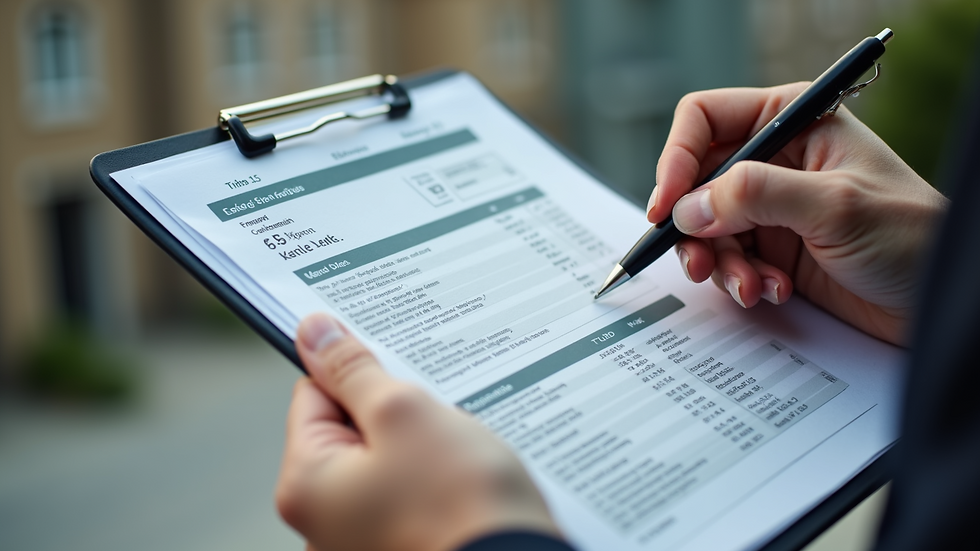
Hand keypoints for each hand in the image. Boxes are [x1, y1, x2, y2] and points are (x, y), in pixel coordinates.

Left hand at [276, 313, 559, 550]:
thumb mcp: (402, 413)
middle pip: (352, 431)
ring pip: (389, 461)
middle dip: (398, 416)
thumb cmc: (461, 503)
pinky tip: (465, 483)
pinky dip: (437, 482)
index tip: (401, 381)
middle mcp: (323, 523)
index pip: (314, 394)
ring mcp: (363, 540)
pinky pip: (412, 494)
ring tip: (457, 458)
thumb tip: (314, 331)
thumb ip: (353, 369)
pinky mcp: (403, 545)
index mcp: (306, 486)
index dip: (361, 377)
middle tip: (437, 423)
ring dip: (424, 447)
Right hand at [648, 83, 948, 345]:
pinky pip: (728, 261)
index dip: (677, 157)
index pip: (706, 119)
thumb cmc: (911, 236)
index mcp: (794, 121)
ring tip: (751, 286)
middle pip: (697, 180)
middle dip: (694, 226)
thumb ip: (756, 196)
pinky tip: (773, 293)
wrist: (940, 300)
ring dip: (720, 263)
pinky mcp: (773, 249)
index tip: (668, 206)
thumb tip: (688, 207)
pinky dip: (741, 281)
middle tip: (700, 262)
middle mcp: (777, 159)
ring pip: (707, 227)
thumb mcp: (834, 205)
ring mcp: (772, 207)